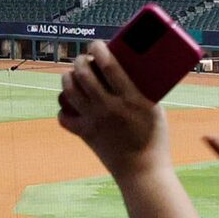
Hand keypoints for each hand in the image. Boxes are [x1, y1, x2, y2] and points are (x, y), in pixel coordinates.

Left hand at [57, 41, 165, 175]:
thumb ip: (140, 90)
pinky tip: (70, 105)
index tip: (96, 44)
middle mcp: (110, 108)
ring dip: (67, 79)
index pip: (109, 64)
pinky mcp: (85, 134)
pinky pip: (63, 117)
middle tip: (83, 60)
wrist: (143, 173)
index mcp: (131, 99)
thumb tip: (129, 69)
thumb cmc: (154, 139)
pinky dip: (63, 109)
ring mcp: (95, 121)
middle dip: (79, 61)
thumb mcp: (155, 110)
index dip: (98, 49)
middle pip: (83, 74)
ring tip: (72, 76)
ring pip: (69, 91)